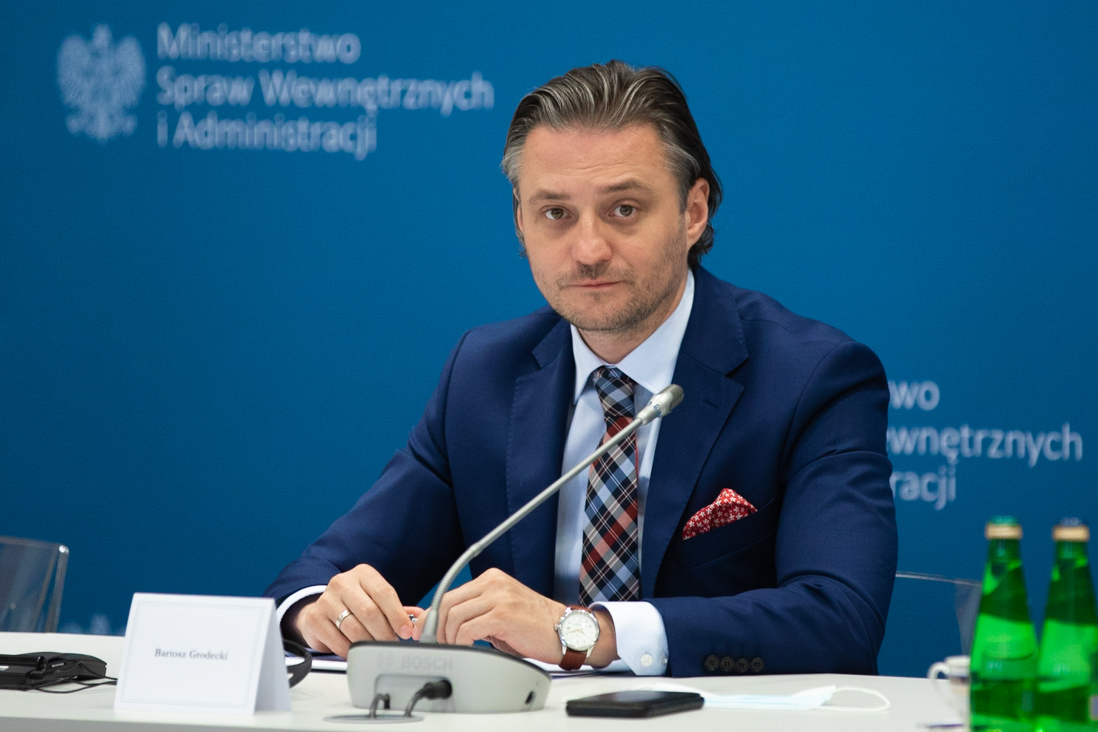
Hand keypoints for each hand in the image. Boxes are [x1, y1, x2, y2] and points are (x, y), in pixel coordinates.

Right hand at [294, 564, 422, 657]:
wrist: (320, 608)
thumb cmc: (354, 604)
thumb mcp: (375, 599)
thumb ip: (397, 609)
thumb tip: (419, 620)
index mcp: (363, 574)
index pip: (384, 593)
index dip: (397, 615)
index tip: (406, 631)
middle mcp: (343, 583)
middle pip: (369, 612)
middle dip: (384, 633)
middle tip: (391, 644)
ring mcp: (326, 599)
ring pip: (354, 628)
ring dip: (369, 643)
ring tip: (375, 649)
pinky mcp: (314, 618)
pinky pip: (338, 640)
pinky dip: (351, 650)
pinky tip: (356, 651)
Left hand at [411, 568, 617, 666]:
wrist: (566, 631)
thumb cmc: (534, 628)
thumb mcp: (501, 613)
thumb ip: (476, 615)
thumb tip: (444, 628)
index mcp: (491, 580)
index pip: (449, 593)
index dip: (432, 616)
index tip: (426, 632)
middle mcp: (493, 583)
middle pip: (446, 602)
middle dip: (436, 628)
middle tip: (438, 645)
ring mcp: (498, 596)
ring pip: (454, 615)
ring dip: (448, 637)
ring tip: (456, 649)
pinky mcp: (503, 614)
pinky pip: (467, 628)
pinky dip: (461, 642)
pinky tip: (469, 649)